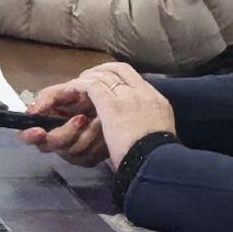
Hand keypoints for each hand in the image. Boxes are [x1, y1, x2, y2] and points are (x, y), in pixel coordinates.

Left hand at [59, 64, 173, 163]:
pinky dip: (81, 85)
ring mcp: (128, 97)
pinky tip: (72, 90)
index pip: (136, 79)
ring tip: (77, 84)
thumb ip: (150, 125)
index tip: (108, 83)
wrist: (157, 161)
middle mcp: (143, 93)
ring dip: (89, 77)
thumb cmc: (157, 157)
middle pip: (120, 69)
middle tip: (90, 77)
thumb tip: (143, 129)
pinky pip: (93, 86)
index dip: (119, 77)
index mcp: (157, 100)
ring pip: (105, 75)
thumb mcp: (161, 134)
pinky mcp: (112, 106)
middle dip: (103, 70)